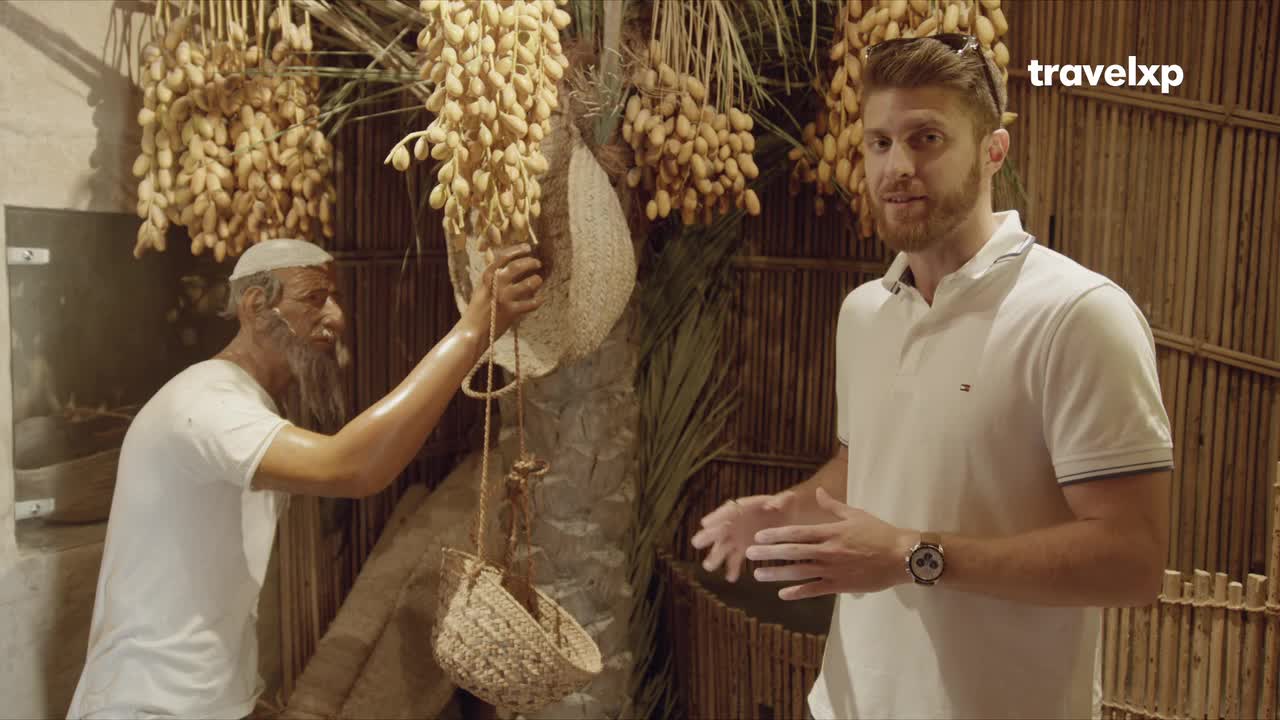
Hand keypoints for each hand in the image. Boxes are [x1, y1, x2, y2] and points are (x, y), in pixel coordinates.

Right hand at [462, 243, 543, 338]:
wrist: (471, 331)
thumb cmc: (477, 311)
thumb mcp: (481, 289)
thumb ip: (493, 279)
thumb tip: (509, 268)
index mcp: (486, 278)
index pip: (503, 257)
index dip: (517, 250)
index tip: (527, 248)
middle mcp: (495, 285)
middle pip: (517, 267)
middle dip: (530, 262)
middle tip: (537, 263)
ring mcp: (504, 298)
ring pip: (528, 284)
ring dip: (536, 280)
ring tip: (538, 280)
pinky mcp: (511, 312)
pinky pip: (531, 303)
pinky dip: (538, 300)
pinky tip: (540, 299)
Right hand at [690, 491, 798, 582]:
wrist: (788, 518)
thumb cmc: (785, 505)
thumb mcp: (786, 500)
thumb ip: (780, 502)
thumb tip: (773, 505)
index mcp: (743, 507)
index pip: (726, 511)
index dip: (716, 517)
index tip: (705, 524)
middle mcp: (735, 522)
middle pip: (719, 529)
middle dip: (708, 536)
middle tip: (696, 543)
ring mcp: (737, 536)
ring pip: (723, 546)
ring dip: (716, 556)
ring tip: (709, 567)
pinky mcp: (743, 549)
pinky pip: (735, 559)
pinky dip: (732, 568)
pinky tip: (731, 578)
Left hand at [745, 487, 914, 599]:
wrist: (901, 556)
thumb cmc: (879, 533)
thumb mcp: (856, 514)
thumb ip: (833, 506)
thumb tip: (818, 493)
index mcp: (831, 532)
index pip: (797, 533)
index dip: (776, 535)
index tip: (760, 536)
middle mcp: (828, 551)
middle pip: (792, 552)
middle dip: (769, 553)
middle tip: (750, 553)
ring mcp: (833, 569)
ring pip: (799, 572)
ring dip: (777, 574)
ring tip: (759, 575)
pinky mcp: (841, 585)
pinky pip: (815, 590)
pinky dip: (797, 592)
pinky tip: (782, 594)